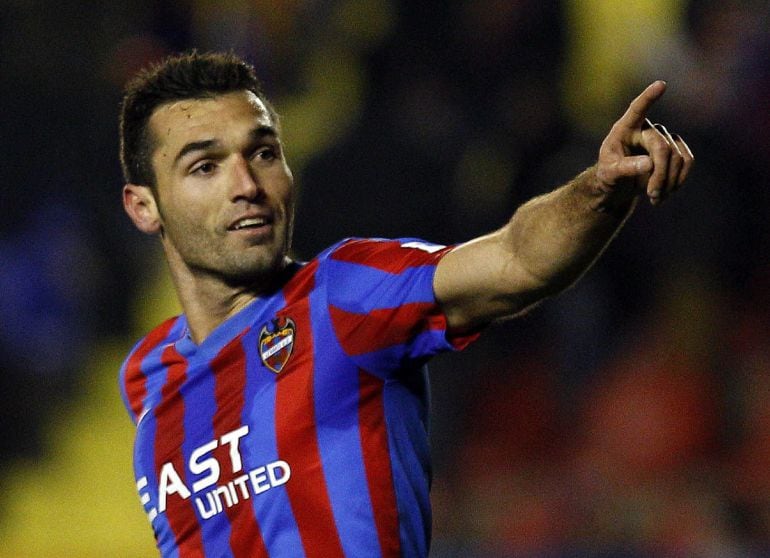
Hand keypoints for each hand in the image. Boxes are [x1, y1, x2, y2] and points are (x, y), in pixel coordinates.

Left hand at [595, 81, 693, 205]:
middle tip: (652, 195)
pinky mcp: (676, 149)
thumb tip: (649, 163)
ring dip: (669, 182)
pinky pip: (688, 162)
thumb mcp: (609, 175)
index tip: (661, 85)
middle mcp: (646, 129)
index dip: (648, 98)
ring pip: (678, 157)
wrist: (619, 186)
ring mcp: (664, 137)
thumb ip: (625, 168)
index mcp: (625, 129)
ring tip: (655, 197)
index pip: (637, 110)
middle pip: (663, 148)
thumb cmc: (608, 176)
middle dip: (660, 174)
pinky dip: (679, 180)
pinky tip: (666, 192)